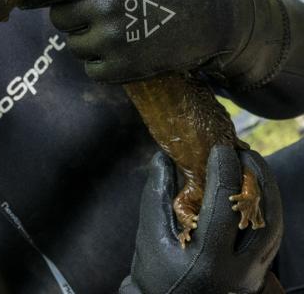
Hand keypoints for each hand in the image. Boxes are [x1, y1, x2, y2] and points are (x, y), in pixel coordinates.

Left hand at [23, 0, 285, 85]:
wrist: (215, 13)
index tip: (25, 1)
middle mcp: (102, 6)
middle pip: (58, 18)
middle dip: (70, 14)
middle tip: (94, 10)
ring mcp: (112, 39)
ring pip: (73, 44)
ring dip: (85, 37)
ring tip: (115, 27)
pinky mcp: (123, 68)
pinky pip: (90, 68)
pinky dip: (99, 61)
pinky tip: (121, 47)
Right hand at [119, 146, 283, 293]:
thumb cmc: (155, 270)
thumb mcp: (150, 231)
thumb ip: (157, 191)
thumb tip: (163, 156)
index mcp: (207, 257)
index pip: (224, 203)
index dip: (224, 170)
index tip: (220, 147)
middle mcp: (237, 269)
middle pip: (262, 217)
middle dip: (258, 178)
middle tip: (245, 152)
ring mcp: (252, 275)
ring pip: (273, 227)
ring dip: (267, 192)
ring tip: (252, 167)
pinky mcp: (258, 275)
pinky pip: (271, 237)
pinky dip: (267, 209)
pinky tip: (254, 192)